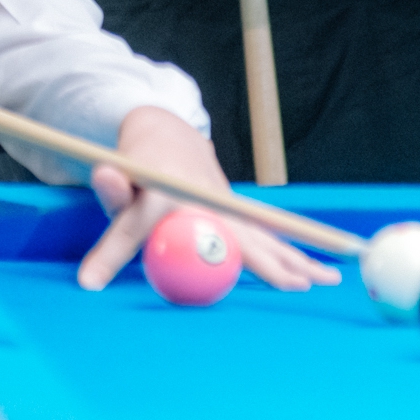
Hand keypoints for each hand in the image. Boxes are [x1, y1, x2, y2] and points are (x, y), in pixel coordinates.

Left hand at [75, 107, 339, 292]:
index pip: (134, 226)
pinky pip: (267, 235)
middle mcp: (202, 200)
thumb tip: (103, 175)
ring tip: (329, 277)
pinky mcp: (238, 210)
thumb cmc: (140, 168)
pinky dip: (293, 252)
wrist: (167, 134)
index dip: (112, 255)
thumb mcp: (121, 177)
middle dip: (267, 262)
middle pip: (237, 238)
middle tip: (292, 285)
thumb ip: (113, 189)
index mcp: (160, 193)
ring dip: (297, 257)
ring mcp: (227, 204)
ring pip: (265, 236)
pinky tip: (321, 268)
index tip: (89, 283)